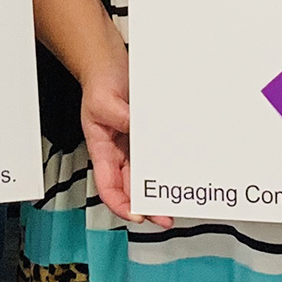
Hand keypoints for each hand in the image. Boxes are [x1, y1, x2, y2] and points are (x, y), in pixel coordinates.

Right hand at [77, 53, 170, 227]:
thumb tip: (139, 130)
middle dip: (147, 206)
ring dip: (160, 190)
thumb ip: (121, 118)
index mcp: (102, 150)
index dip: (121, 205)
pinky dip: (169, 165)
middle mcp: (118, 153)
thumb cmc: (101, 83)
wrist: (111, 66)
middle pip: (131, 188)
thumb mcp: (104, 101)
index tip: (136, 215)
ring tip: (176, 200)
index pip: (107, 187)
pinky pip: (160, 155)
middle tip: (165, 216)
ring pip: (148, 176)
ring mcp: (134, 147)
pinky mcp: (148, 138)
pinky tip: (180, 171)